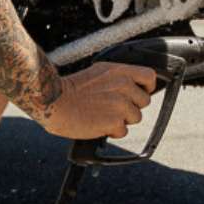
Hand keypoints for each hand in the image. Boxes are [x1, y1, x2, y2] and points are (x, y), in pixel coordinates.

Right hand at [35, 62, 158, 140]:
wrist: (54, 102)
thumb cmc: (72, 89)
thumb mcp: (100, 72)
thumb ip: (119, 77)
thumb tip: (134, 85)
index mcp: (120, 72)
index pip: (149, 77)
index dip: (146, 87)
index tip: (138, 94)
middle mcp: (124, 86)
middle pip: (144, 101)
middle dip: (131, 107)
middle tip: (113, 108)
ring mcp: (120, 104)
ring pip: (135, 118)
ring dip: (121, 120)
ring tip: (103, 115)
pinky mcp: (114, 121)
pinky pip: (122, 131)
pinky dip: (111, 131)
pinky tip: (98, 123)